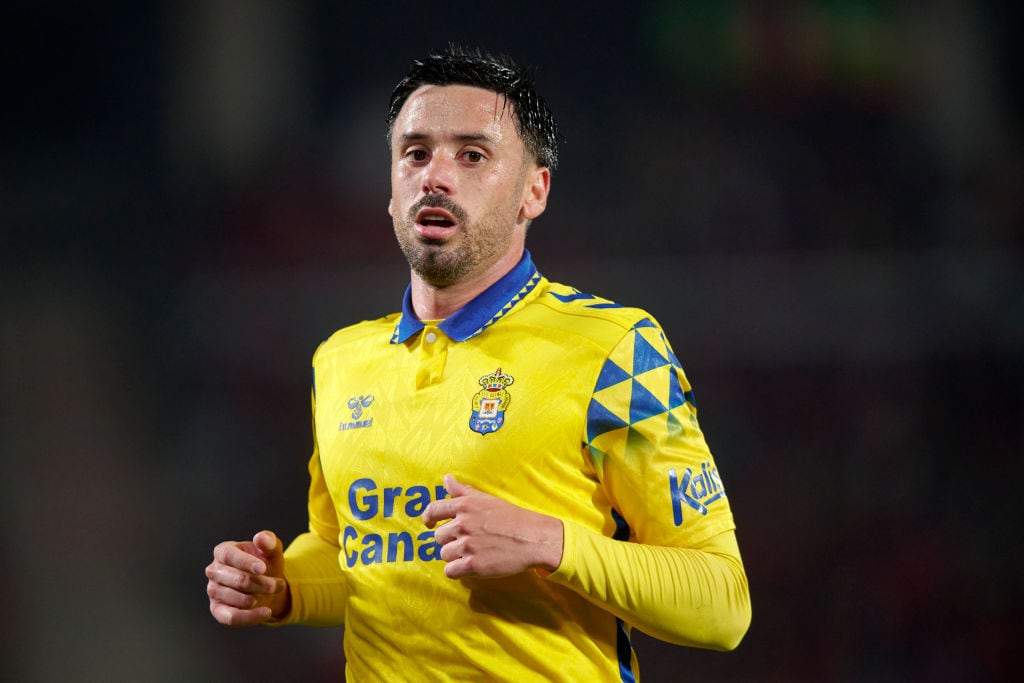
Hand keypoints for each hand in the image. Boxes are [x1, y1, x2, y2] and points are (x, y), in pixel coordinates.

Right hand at [206, 530, 289, 625]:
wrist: (266, 586)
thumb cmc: (265, 564)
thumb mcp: (272, 551)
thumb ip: (269, 542)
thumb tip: (261, 538)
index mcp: (222, 551)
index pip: (228, 556)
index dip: (245, 562)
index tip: (263, 568)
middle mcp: (214, 571)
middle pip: (237, 579)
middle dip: (262, 583)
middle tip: (278, 584)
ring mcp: (213, 591)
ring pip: (237, 599)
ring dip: (260, 598)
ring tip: (273, 592)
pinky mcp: (217, 610)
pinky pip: (231, 617)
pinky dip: (251, 617)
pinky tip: (266, 612)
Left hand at [422, 474, 563, 578]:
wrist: (533, 538)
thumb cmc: (511, 518)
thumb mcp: (486, 499)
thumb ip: (463, 491)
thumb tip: (446, 479)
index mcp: (465, 506)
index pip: (433, 510)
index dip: (428, 518)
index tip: (429, 525)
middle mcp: (463, 524)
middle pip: (439, 537)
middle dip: (450, 541)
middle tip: (469, 541)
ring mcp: (468, 545)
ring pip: (444, 555)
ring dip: (455, 557)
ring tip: (474, 552)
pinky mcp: (474, 564)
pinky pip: (451, 571)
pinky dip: (458, 571)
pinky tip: (471, 565)